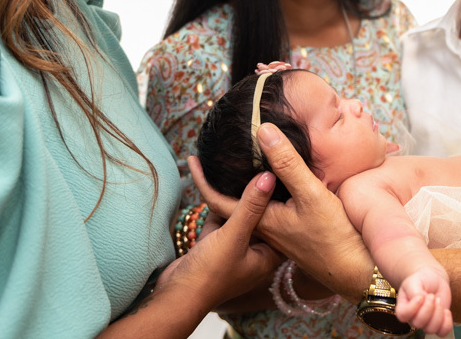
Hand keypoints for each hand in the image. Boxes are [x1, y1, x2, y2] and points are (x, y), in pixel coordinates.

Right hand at [160, 171, 281, 306]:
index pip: (283, 223)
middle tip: (262, 166)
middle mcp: (252, 253)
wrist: (175, 295)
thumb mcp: (234, 235)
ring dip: (234, 197)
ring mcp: (232, 249)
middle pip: (259, 217)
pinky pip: (220, 220)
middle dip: (256, 195)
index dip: (285, 202)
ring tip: (239, 168)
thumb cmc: (210, 274)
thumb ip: (251, 206)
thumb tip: (269, 177)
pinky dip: (217, 205)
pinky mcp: (213, 245)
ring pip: (238, 216)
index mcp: (267, 256)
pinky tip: (215, 182)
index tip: (284, 177)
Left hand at [189, 122, 371, 297]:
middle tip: (213, 156)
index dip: (203, 179)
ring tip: (239, 163)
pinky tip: (273, 181)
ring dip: (241, 185)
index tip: (192, 159)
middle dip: (220, 180)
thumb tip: (262, 132)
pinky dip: (261, 192)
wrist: (355, 272)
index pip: (218, 200)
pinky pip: (265, 210)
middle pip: (232, 203)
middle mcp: (263, 230)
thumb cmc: (333, 237)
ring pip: (249, 206)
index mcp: (259, 221)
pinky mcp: (291, 233)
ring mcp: (277, 234)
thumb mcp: (309, 195)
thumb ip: (286, 164)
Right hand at [396, 267, 452, 335]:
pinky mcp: (438, 324)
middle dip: (428, 308)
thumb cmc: (422, 280)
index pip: (403, 315)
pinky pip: (442, 332)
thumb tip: (421, 300)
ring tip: (438, 300)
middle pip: (418, 323)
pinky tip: (446, 311)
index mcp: (403, 307)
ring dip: (438, 314)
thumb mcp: (414, 281)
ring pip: (430, 329)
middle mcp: (413, 318)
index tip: (421, 296)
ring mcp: (426, 323)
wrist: (434, 280)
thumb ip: (414, 291)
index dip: (413, 307)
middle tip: (432, 296)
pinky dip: (447, 322)